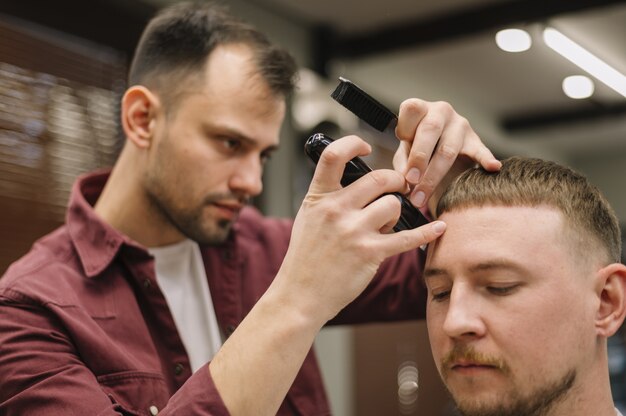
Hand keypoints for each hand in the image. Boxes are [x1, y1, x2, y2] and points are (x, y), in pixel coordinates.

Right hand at [273, 135, 446, 323]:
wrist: (300, 294)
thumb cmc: (306, 257)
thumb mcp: (309, 218)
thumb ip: (331, 198)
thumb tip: (365, 185)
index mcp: (318, 197)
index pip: (334, 156)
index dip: (354, 144)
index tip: (367, 148)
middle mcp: (335, 210)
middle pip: (379, 179)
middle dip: (395, 181)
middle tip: (399, 187)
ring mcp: (353, 231)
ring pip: (393, 205)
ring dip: (398, 211)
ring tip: (390, 222)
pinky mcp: (369, 253)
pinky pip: (407, 237)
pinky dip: (426, 232)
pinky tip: (438, 227)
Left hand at [392, 99, 500, 207]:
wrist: (439, 152)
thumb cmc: (417, 149)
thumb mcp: (404, 153)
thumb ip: (402, 164)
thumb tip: (402, 182)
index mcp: (421, 109)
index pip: (412, 109)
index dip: (404, 130)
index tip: (400, 149)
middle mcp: (441, 112)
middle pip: (430, 130)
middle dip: (419, 158)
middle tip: (411, 182)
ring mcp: (460, 126)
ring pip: (448, 149)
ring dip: (433, 176)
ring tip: (422, 197)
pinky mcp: (475, 141)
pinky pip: (481, 151)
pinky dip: (486, 159)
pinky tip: (493, 167)